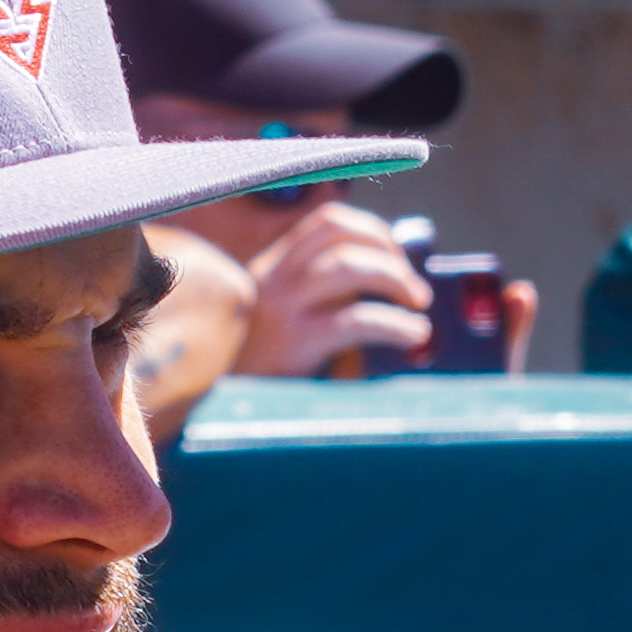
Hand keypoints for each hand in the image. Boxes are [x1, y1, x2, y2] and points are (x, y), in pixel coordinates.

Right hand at [238, 201, 433, 381]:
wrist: (212, 410)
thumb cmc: (252, 375)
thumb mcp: (274, 324)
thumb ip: (314, 301)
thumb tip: (378, 291)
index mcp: (271, 269)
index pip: (326, 222)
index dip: (372, 230)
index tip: (395, 256)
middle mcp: (272, 277)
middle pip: (339, 231)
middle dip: (389, 251)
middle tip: (414, 287)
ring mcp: (280, 307)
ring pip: (348, 266)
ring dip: (395, 278)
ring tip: (418, 304)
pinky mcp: (293, 342)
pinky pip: (356, 319)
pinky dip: (395, 323)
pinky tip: (413, 335)